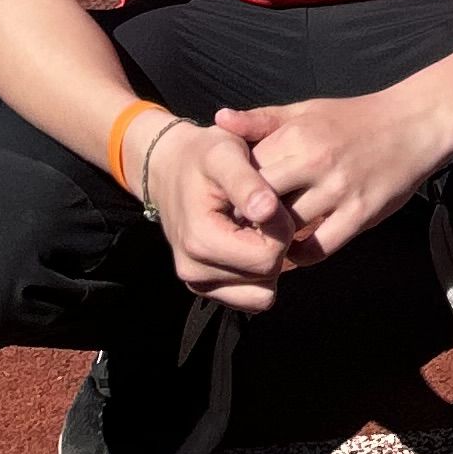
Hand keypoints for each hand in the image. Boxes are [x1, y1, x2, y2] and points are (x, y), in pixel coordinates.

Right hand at [143, 118, 305, 312]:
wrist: (171, 167)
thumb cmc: (203, 156)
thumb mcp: (225, 155)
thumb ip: (246, 182)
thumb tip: (267, 211)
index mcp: (200, 241)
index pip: (268, 257)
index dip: (281, 227)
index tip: (270, 200)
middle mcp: (194, 270)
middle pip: (267, 275)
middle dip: (276, 244)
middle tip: (264, 212)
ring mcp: (198, 283)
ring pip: (262, 294)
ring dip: (268, 262)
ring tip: (254, 228)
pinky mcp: (205, 287)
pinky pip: (249, 299)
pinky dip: (258, 276)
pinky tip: (250, 244)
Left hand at [215, 91, 450, 265]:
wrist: (414, 123)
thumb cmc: (353, 118)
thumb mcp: (306, 111)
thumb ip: (262, 120)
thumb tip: (218, 120)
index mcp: (296, 135)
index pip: (244, 171)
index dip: (229, 190)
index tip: (223, 203)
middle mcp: (315, 161)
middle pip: (259, 202)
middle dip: (244, 220)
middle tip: (236, 232)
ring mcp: (339, 190)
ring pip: (286, 228)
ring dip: (272, 241)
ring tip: (262, 245)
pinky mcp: (361, 214)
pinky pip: (319, 247)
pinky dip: (301, 256)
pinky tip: (296, 251)